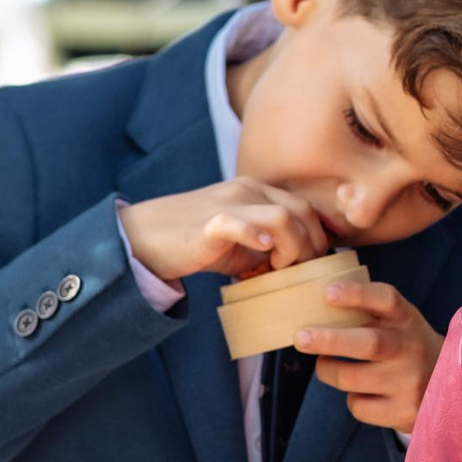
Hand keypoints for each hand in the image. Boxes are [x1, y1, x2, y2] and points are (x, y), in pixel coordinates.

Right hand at [119, 179, 328, 283]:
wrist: (145, 237)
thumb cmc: (196, 243)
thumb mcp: (242, 242)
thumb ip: (271, 246)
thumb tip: (301, 266)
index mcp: (258, 192)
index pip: (306, 209)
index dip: (317, 238)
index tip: (308, 264)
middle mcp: (247, 190)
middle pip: (302, 212)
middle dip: (311, 246)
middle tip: (298, 271)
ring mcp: (228, 204)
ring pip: (282, 216)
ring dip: (292, 247)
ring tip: (278, 268)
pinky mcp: (208, 223)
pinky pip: (238, 223)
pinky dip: (256, 237)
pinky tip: (263, 252)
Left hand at [297, 281, 442, 429]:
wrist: (451, 384)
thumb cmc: (406, 345)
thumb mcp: (398, 322)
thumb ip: (367, 313)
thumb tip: (312, 306)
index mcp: (408, 319)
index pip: (387, 300)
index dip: (357, 294)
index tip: (328, 292)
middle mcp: (412, 349)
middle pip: (370, 343)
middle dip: (330, 340)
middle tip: (300, 337)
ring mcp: (409, 383)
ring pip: (351, 379)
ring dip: (327, 370)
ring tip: (325, 365)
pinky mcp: (403, 412)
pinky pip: (358, 406)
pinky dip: (352, 398)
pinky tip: (363, 392)